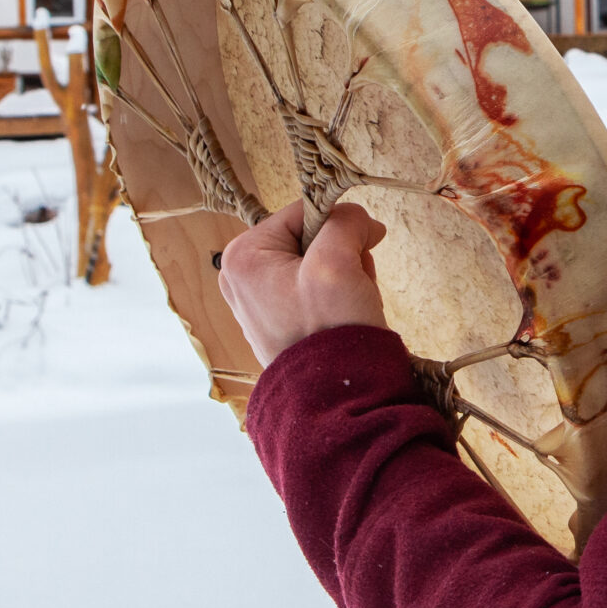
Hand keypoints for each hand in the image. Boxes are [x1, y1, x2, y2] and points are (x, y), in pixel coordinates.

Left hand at [219, 199, 389, 364]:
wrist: (337, 395)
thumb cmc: (329, 329)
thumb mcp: (337, 262)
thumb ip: (345, 223)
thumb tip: (357, 217)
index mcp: (243, 256)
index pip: (303, 212)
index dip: (341, 224)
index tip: (364, 245)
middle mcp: (242, 277)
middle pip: (309, 238)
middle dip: (342, 254)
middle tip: (353, 281)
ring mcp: (259, 301)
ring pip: (317, 262)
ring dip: (345, 274)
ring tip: (351, 302)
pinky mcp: (278, 320)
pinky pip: (314, 289)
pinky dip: (337, 295)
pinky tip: (345, 314)